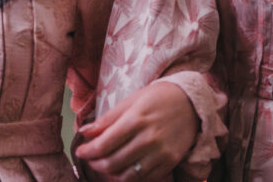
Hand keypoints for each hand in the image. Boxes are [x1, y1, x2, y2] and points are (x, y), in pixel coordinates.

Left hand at [76, 81, 197, 179]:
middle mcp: (148, 138)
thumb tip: (84, 132)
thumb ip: (108, 119)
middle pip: (112, 162)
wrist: (192, 102)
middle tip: (91, 159)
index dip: (88, 151)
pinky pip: (144, 178)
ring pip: (127, 175)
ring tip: (105, 166)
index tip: (80, 151)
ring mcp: (160, 153)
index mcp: (136, 119)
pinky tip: (123, 171)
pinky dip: (129, 178)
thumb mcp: (132, 101)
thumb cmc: (159, 98)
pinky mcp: (170, 162)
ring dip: (110, 174)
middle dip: (96, 164)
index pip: (104, 144)